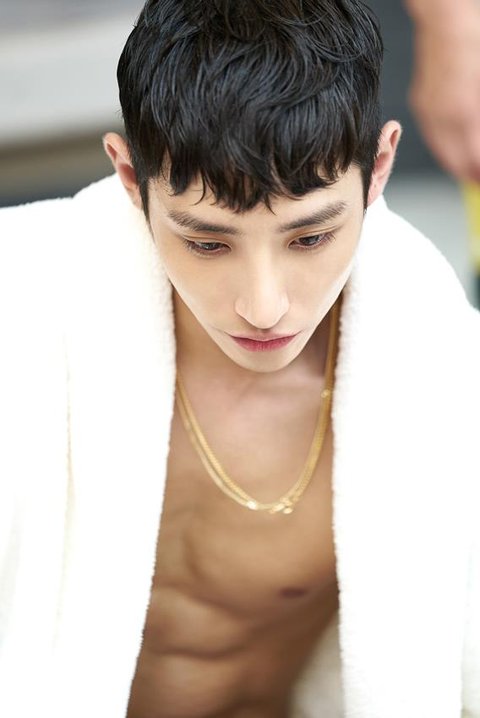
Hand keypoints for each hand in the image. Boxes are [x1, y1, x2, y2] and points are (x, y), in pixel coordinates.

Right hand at [408, 8, 479, 182]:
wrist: (446, 17)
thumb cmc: (472, 42)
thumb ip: (479, 126)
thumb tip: (478, 152)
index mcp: (463, 112)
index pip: (471, 159)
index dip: (477, 173)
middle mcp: (442, 116)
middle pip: (454, 162)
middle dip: (468, 173)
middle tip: (477, 180)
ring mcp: (428, 110)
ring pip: (441, 151)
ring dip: (456, 162)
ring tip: (469, 168)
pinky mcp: (422, 102)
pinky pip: (433, 135)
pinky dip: (444, 147)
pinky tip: (455, 146)